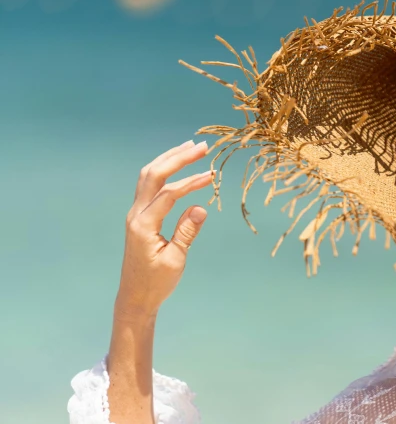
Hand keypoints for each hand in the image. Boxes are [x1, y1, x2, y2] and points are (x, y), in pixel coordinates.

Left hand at [116, 140, 213, 319]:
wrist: (135, 297)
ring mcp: (135, 213)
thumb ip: (187, 232)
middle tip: (202, 146)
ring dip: (169, 159)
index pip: (168, 194)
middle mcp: (135, 215)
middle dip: (177, 158)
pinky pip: (149, 185)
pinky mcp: (139, 215)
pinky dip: (163, 170)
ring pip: (148, 176)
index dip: (190, 183)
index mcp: (143, 226)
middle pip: (153, 175)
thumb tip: (200, 207)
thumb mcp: (175, 260)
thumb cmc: (157, 283)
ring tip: (190, 146)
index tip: (212, 176)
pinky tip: (177, 164)